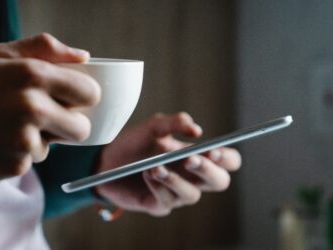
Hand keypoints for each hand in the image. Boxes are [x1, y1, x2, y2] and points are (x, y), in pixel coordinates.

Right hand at [0, 33, 100, 179]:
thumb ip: (45, 49)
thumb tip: (85, 57)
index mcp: (33, 74)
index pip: (91, 93)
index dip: (84, 97)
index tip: (74, 99)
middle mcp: (32, 107)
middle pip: (83, 128)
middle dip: (69, 124)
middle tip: (46, 117)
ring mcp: (23, 139)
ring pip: (56, 146)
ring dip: (40, 138)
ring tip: (8, 127)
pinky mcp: (14, 165)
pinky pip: (33, 160)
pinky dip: (20, 154)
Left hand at [96, 112, 240, 215]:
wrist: (105, 159)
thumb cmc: (133, 142)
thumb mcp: (153, 126)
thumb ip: (175, 122)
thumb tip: (197, 130)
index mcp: (196, 155)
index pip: (227, 161)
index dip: (227, 158)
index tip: (214, 152)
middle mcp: (191, 176)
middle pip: (219, 182)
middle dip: (208, 171)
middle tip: (191, 159)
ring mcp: (176, 192)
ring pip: (192, 195)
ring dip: (177, 180)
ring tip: (156, 166)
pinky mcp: (159, 204)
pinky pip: (167, 200)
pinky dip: (158, 185)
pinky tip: (147, 173)